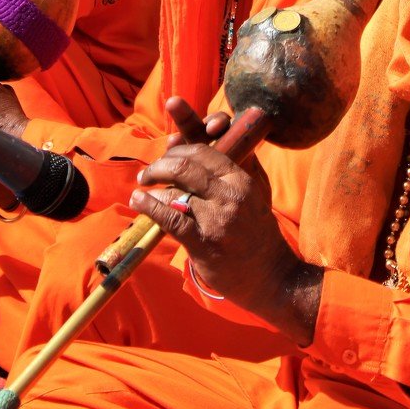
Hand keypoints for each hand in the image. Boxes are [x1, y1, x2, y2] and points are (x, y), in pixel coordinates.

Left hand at [131, 99, 323, 345]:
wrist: (271, 275)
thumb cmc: (258, 229)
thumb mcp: (256, 189)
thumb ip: (238, 161)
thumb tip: (209, 132)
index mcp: (243, 177)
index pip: (206, 147)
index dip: (183, 141)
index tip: (169, 142)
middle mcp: (231, 194)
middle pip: (187, 163)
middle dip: (162, 162)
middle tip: (149, 171)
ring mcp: (217, 219)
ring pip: (176, 188)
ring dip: (153, 183)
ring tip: (143, 184)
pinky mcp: (204, 243)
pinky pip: (170, 217)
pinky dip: (149, 205)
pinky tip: (138, 199)